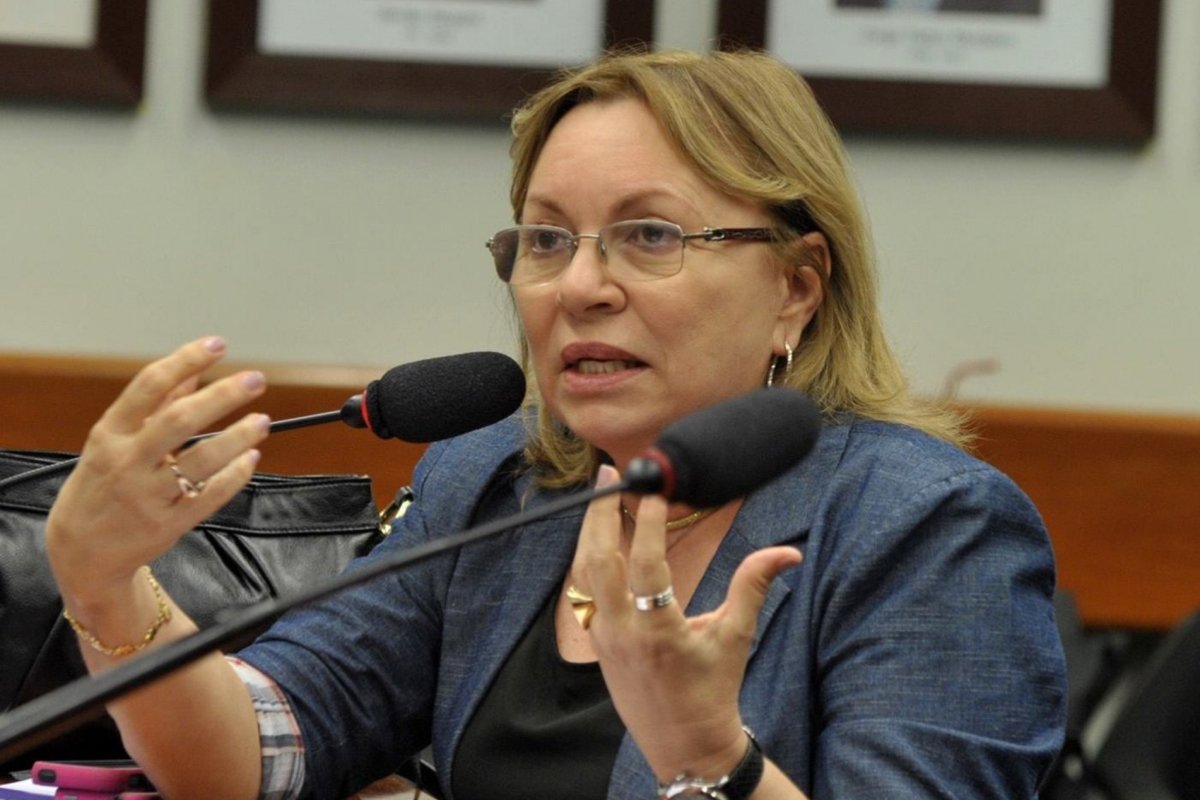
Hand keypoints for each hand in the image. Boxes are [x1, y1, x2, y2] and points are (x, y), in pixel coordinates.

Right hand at [47, 336, 269, 606]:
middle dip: (222, 396)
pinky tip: (251, 457)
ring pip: (202, 460)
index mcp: (109, 434)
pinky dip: (235, 475)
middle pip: (181, 420)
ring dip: (238, 436)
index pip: (149, 386)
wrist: (81, 552)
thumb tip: (192, 369)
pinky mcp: (167, 525)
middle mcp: (127, 462)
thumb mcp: (113, 441)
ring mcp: (147, 496)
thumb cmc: (102, 485)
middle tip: (255, 380)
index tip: (217, 345)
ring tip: (262, 421)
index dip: (185, 361)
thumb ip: (154, 405)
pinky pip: (210, 496)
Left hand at [571, 465, 802, 782]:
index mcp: (657, 631)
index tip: (653, 490)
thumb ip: (753, 586)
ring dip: (591, 530)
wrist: (683, 745)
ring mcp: (603, 636)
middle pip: (598, 559)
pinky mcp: (596, 640)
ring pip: (585, 572)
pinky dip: (590, 557)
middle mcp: (622, 631)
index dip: (645, 523)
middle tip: (610, 472)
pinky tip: (598, 534)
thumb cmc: (713, 691)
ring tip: (602, 494)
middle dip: (600, 512)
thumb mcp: (735, 637)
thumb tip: (789, 553)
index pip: (644, 564)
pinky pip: (585, 589)